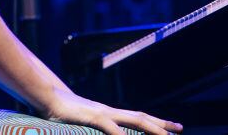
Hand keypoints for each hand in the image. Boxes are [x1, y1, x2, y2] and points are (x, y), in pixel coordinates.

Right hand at [42, 87, 183, 134]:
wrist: (47, 96)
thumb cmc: (61, 111)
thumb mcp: (81, 123)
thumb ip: (94, 128)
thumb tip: (106, 131)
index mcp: (108, 114)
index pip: (137, 118)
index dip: (155, 124)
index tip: (172, 128)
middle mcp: (109, 111)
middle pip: (141, 117)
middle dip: (162, 125)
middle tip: (180, 128)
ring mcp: (102, 113)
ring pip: (133, 120)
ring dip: (152, 128)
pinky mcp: (92, 116)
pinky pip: (111, 127)